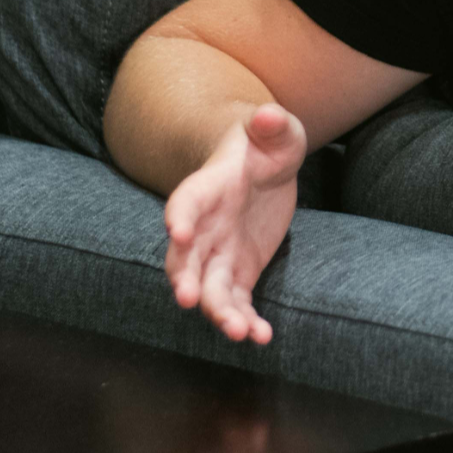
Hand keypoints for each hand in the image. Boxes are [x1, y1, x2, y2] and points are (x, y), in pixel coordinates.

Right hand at [161, 102, 305, 342]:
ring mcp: (218, 253)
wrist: (262, 168)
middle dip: (185, 279)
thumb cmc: (266, 144)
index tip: (177, 232)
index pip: (187, 200)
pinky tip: (261, 337)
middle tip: (190, 301)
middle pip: (186, 257)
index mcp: (208, 187)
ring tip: (238, 332)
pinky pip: (237, 302)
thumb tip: (271, 115)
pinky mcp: (238, 272)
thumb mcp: (276, 131)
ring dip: (219, 312)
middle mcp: (205, 226)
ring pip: (209, 288)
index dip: (180, 215)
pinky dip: (246, 320)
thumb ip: (272, 125)